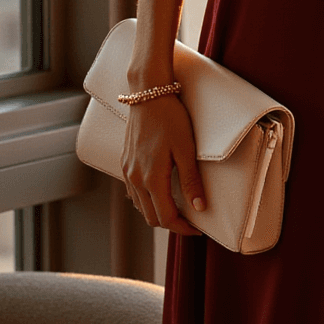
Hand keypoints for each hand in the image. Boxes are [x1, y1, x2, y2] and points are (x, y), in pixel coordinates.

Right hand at [121, 95, 205, 233]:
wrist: (147, 94)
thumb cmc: (170, 118)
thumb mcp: (186, 150)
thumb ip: (191, 181)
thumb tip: (200, 208)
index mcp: (151, 178)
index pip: (166, 218)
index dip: (183, 228)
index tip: (198, 229)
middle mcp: (135, 179)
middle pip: (151, 217)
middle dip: (172, 224)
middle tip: (191, 222)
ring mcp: (127, 171)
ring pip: (140, 207)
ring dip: (158, 213)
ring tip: (178, 209)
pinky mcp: (124, 163)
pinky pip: (133, 193)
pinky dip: (147, 201)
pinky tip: (159, 194)